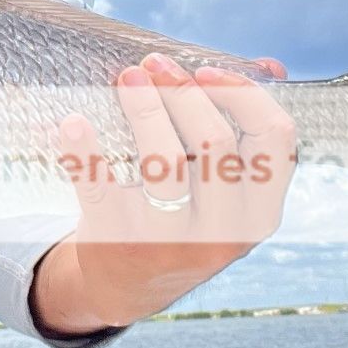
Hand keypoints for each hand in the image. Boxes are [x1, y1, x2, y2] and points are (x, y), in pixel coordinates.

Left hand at [32, 53, 295, 333]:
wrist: (128, 284)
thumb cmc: (184, 216)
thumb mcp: (225, 190)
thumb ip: (245, 131)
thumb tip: (270, 65)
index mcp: (258, 211)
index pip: (274, 137)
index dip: (242, 93)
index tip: (204, 69)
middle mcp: (222, 231)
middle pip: (214, 142)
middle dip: (182, 92)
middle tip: (153, 64)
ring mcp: (169, 240)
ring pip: (164, 163)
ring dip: (144, 109)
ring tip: (127, 78)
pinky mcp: (117, 240)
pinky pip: (100, 189)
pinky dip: (84, 152)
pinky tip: (73, 122)